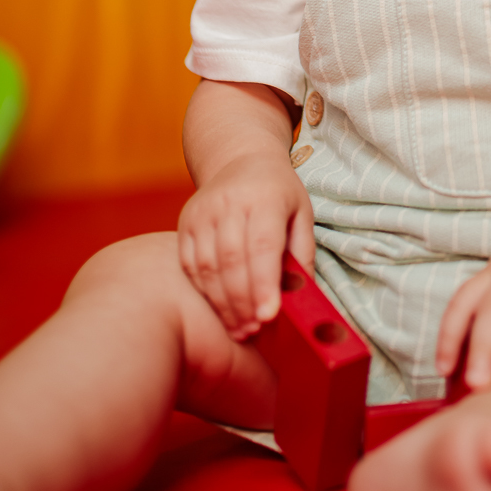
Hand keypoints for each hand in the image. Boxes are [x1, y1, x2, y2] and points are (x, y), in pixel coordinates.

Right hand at [177, 150, 314, 338]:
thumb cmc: (278, 192)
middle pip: (232, 260)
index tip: (269, 316)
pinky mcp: (185, 222)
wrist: (239, 158)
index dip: (264, 283)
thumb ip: (303, 254)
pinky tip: (219, 309)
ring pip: (208, 267)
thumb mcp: (301, 213)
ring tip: (239, 329)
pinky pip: (190, 264)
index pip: (263, 244)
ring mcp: (203, 211)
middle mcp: (230, 202)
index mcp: (265, 197)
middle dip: (243, 302)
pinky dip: (204, 292)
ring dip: (223, 304)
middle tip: (254, 331)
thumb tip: (304, 298)